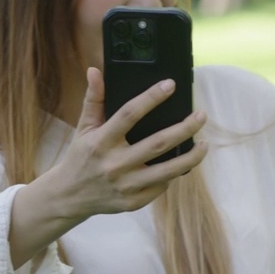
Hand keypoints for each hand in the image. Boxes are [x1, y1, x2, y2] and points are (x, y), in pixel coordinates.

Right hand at [8, 67, 208, 267]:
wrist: (69, 196)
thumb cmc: (81, 156)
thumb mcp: (83, 128)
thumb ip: (93, 100)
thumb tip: (95, 71)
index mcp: (100, 141)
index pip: (129, 114)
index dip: (151, 97)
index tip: (171, 85)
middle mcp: (114, 164)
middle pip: (158, 143)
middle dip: (185, 128)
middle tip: (201, 115)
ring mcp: (125, 185)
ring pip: (168, 170)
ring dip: (191, 157)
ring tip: (205, 143)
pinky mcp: (133, 202)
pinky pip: (162, 187)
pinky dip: (174, 174)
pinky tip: (181, 163)